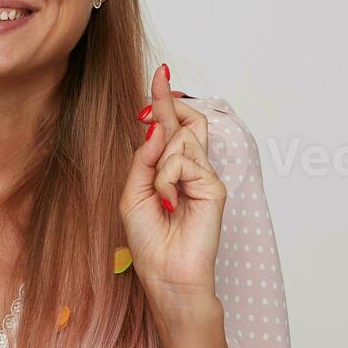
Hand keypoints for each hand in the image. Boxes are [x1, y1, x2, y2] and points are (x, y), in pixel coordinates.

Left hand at [118, 65, 225, 312]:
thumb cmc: (149, 242)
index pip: (171, 129)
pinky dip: (168, 178)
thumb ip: (143, 159)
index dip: (164, 101)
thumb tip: (155, 125)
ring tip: (161, 196)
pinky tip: (169, 201)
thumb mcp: (133, 194)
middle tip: (160, 79)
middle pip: (186, 122)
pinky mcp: (214, 187)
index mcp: (170, 172)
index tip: (160, 73)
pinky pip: (183, 162)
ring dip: (160, 164)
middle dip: (169, 103)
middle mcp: (190, 170)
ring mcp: (205, 177)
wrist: (166, 274)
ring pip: (181, 141)